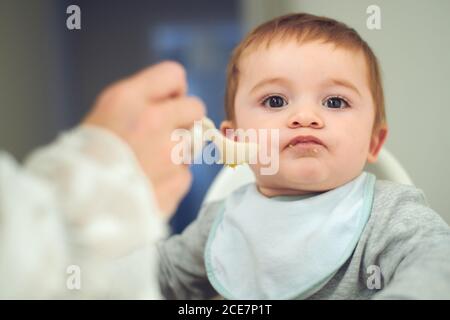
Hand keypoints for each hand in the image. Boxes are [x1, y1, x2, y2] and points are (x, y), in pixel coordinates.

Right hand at [83, 61, 204, 216]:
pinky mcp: (177, 182)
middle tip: (165, 135)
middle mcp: (152, 122)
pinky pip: (186, 174)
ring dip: (178, 152)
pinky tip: (149, 186)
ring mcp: (169, 154)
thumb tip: (174, 101)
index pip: (173, 74)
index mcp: (128, 100)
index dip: (173, 90)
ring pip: (193, 143)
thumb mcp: (102, 116)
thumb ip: (139, 103)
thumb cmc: (82, 162)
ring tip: (150, 166)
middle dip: (184, 120)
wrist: (72, 209)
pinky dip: (172, 180)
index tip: (168, 102)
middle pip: (195, 108)